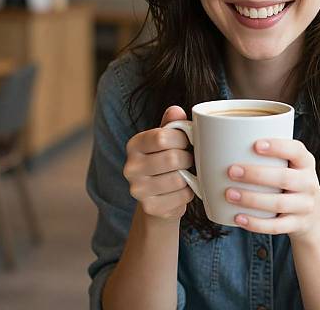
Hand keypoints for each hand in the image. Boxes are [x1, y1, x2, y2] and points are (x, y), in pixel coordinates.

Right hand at [123, 106, 194, 220]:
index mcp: (134, 144)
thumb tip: (176, 110)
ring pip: (178, 179)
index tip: (186, 142)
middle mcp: (130, 167)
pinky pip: (181, 197)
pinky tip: (182, 189)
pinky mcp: (150, 208)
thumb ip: (172, 123)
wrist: (159, 195)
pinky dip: (188, 192)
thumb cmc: (166, 159)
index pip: (162, 137)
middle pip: (172, 159)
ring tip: (185, 173)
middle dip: (188, 158)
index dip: (182, 139)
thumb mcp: (168, 138)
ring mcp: (137, 190)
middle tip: (188, 160)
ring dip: (189, 176)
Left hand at [225, 138, 319, 240]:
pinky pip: (276, 226)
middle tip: (231, 171)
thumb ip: (269, 157)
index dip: (277, 147)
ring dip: (251, 199)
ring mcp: (304, 206)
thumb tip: (224, 147)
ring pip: (278, 203)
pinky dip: (256, 223)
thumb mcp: (290, 165)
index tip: (255, 145)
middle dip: (256, 175)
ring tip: (229, 194)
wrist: (315, 216)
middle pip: (284, 178)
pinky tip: (238, 217)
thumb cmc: (290, 181)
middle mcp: (308, 183)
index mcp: (305, 162)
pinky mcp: (297, 225)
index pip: (296, 150)